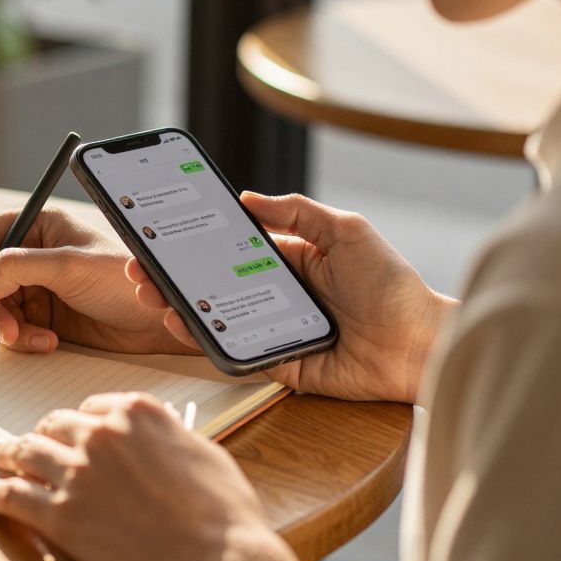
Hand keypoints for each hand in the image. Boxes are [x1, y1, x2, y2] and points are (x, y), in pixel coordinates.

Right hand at [0, 208, 196, 353]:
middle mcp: (29, 253)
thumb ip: (15, 270)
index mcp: (35, 225)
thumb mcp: (68, 267)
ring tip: (35, 339)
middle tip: (7, 331)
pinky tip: (48, 342)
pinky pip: (12, 328)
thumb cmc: (123, 280)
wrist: (156, 320)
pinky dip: (23, 339)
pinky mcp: (42, 314)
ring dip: (8, 328)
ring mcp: (34, 285)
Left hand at [0, 392, 323, 560]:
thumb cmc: (224, 512)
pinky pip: (12, 496)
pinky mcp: (59, 515)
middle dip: (44, 435)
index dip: (81, 421)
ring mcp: (76, 473)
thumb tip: (156, 437)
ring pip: (27, 453)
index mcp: (136, 412)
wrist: (218, 560)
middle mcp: (100, 434)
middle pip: (55, 425)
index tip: (74, 430)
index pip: (93, 406)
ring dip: (9, 454)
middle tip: (32, 444)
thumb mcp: (203, 450)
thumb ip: (167, 434)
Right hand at [131, 192, 455, 402]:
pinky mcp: (278, 363)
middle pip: (213, 283)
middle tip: (142, 267)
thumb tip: (248, 197)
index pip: (231, 248)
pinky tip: (183, 322)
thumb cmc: (393, 284)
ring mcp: (273, 330)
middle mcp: (277, 295)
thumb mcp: (346, 230)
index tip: (165, 232)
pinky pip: (233, 350)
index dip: (197, 241)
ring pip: (215, 317)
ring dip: (179, 305)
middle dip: (173, 275)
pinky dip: (205, 339)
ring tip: (152, 294)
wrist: (419, 344)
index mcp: (291, 261)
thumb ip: (297, 212)